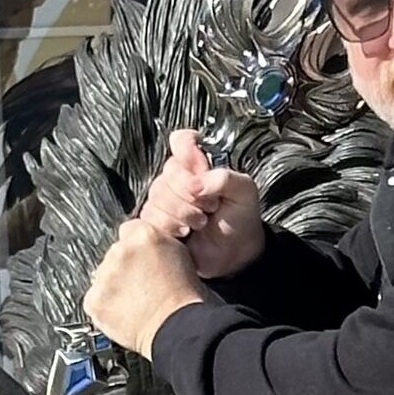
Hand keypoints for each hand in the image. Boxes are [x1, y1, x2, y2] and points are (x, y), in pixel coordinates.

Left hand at [83, 219, 207, 358]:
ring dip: (115, 286)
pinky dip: (106, 306)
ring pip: (103, 276)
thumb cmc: (187, 298)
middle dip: (126, 267)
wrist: (179, 328)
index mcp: (145, 235)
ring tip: (138, 302)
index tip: (143, 259)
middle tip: (144, 285)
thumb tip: (150, 249)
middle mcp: (121, 251)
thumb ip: (160, 244)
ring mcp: (105, 276)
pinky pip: (95, 299)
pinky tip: (127, 312)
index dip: (139, 247)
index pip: (130, 230)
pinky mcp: (94, 299)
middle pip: (115, 253)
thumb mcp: (183, 256)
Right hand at [139, 129, 265, 277]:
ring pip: (157, 196)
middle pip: (169, 173)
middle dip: (191, 194)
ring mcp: (164, 199)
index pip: (181, 140)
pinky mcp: (155, 221)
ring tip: (201, 222)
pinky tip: (184, 233)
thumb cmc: (240, 219)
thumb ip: (224, 178)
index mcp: (200, 163)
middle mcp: (178, 178)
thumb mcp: (244, 192)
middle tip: (211, 207)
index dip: (188, 154)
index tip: (202, 170)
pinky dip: (169, 226)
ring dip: (182, 213)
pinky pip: (149, 216)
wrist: (234, 255)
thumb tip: (194, 184)